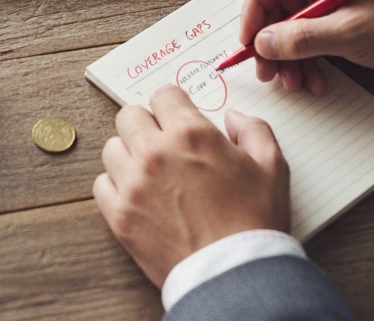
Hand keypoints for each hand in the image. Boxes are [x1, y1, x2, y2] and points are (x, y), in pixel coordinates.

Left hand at [93, 85, 289, 287]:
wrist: (238, 278)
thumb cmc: (256, 223)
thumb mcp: (272, 167)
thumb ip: (253, 129)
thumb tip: (232, 117)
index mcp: (191, 133)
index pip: (163, 95)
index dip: (174, 107)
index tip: (178, 121)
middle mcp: (155, 151)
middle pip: (129, 115)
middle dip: (147, 126)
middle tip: (163, 146)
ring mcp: (133, 183)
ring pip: (112, 148)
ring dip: (129, 156)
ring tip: (151, 174)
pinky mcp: (120, 215)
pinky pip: (101, 184)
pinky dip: (116, 187)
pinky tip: (138, 197)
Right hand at [239, 0, 373, 93]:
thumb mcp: (352, 33)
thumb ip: (303, 37)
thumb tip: (262, 43)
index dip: (253, 8)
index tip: (248, 40)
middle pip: (276, 4)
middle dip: (269, 40)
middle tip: (265, 69)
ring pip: (288, 25)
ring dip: (286, 55)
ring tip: (291, 81)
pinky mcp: (336, 19)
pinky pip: (306, 37)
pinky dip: (304, 59)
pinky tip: (312, 79)